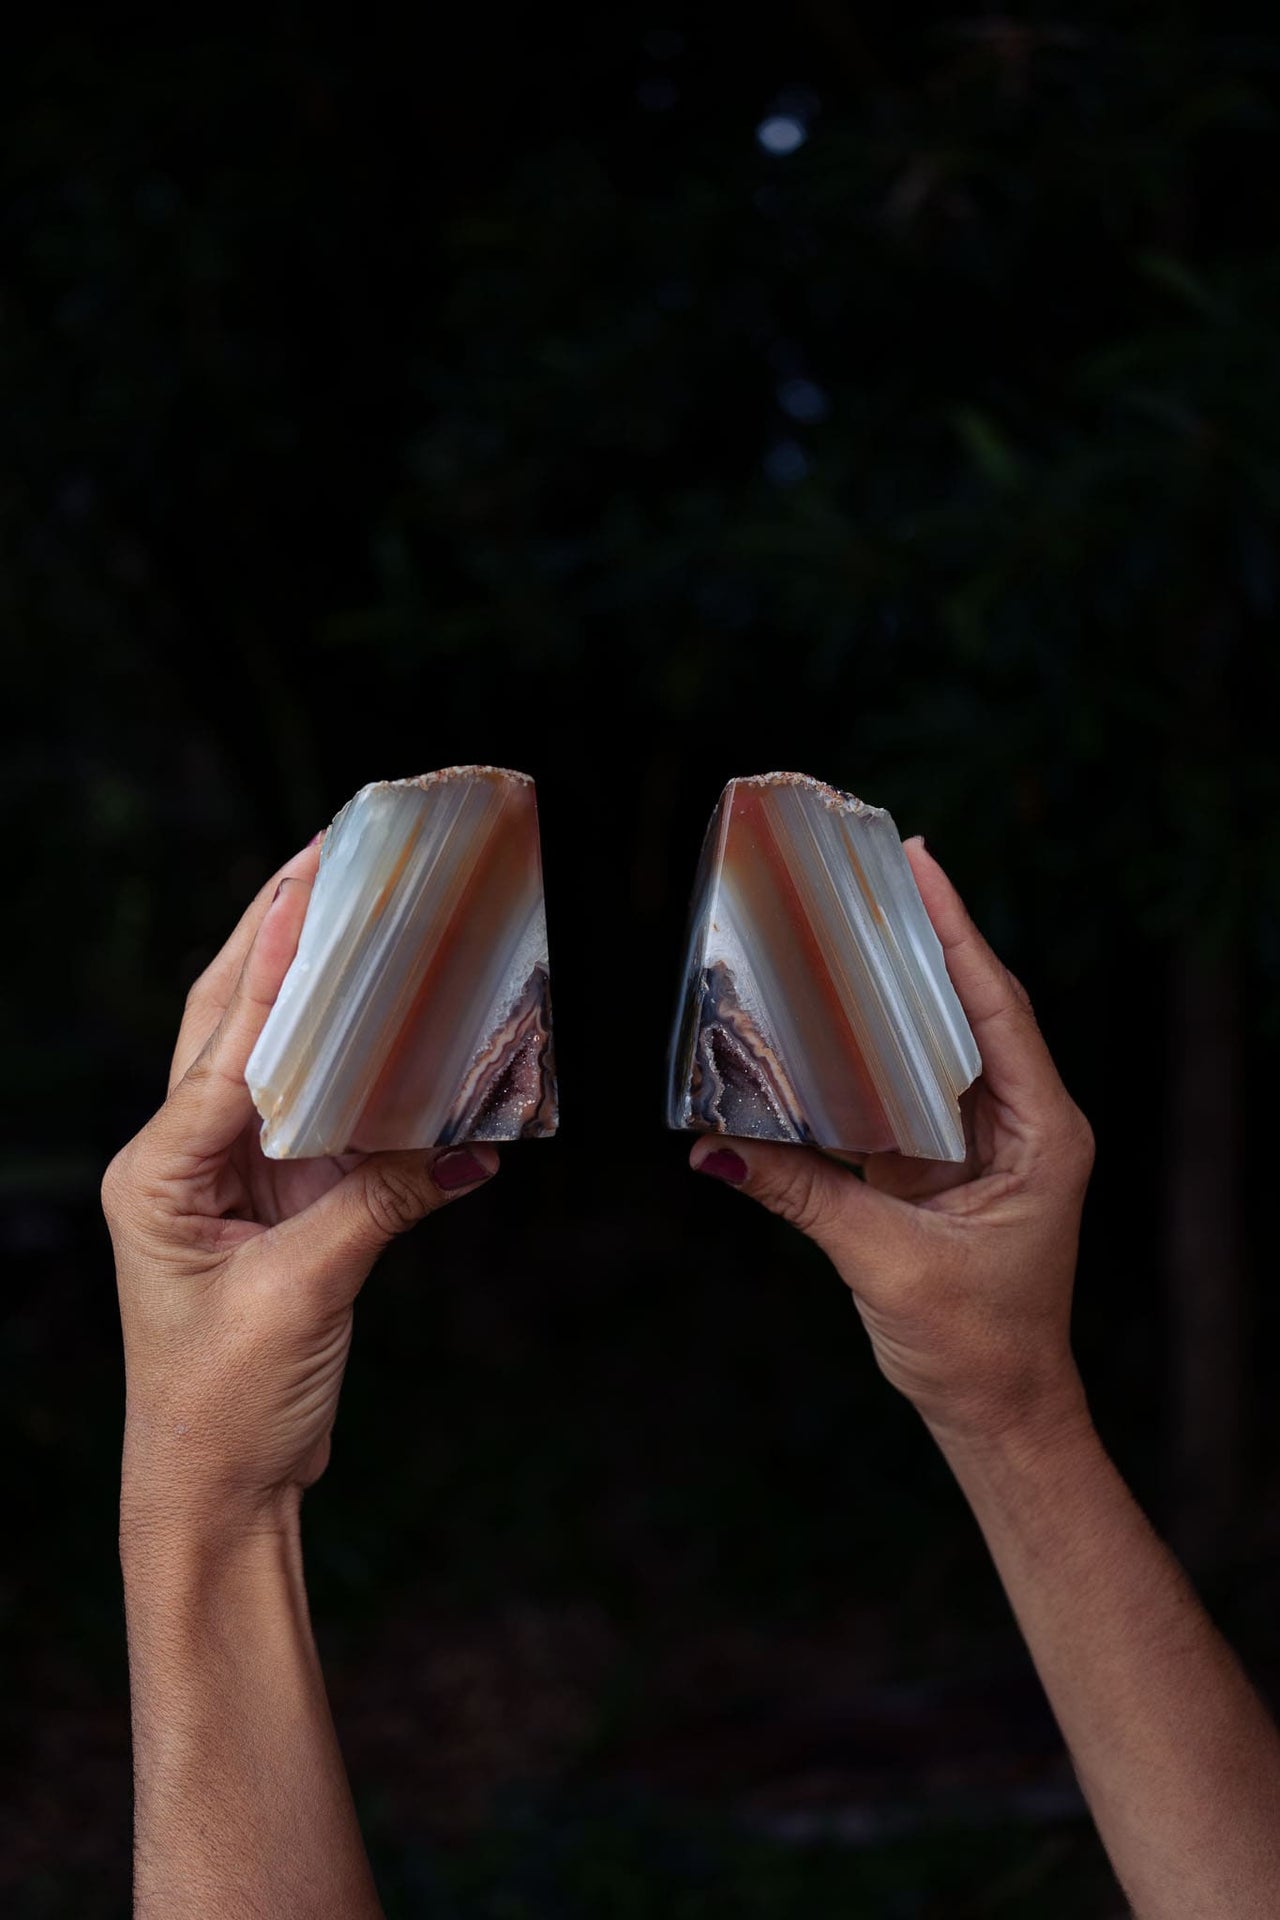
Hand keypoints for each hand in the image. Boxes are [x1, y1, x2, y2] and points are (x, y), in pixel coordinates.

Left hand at [102, 839, 498, 1541]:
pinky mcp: (282, 1210)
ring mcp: (232, 1183)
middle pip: (232, 1023)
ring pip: (276, 1063)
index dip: (278, 964)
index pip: (228, 1045)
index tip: (313, 880)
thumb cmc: (225, 1405)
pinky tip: (417, 1053)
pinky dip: (372, 1086)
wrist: (219, 1492)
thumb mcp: (302, 1294)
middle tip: (325, 854)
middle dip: (274, 936)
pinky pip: (329, 1124)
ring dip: (316, 995)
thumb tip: (472, 1150)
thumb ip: (379, 1204)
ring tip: (359, 916)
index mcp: (159, 1171)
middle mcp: (185, 1161)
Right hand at [690, 838, 1094, 1446]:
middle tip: (876, 869)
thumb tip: (713, 1145)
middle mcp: (1022, 1125)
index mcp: (1041, 1134)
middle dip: (925, 940)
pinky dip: (868, 1059)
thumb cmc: (974, 1346)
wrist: (998, 1412)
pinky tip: (826, 1024)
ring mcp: (984, 1144)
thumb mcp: (886, 1263)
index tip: (921, 865)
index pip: (998, 1009)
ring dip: (896, 994)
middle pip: (970, 1010)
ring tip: (848, 927)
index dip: (957, 933)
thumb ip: (801, 1194)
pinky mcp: (944, 1168)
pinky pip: (905, 1093)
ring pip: (937, 1046)